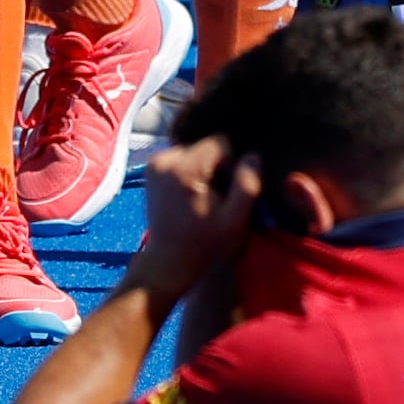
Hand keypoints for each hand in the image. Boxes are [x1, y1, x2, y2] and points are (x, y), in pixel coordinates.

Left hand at [122, 127, 261, 302]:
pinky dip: (189, 170)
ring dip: (202, 167)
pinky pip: (180, 157)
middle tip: (216, 196)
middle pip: (205, 144)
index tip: (227, 190)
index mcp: (186, 170)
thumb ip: (247, 185)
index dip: (231, 163)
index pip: (220, 142)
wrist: (168, 261)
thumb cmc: (204, 245)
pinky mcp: (150, 169)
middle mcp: (165, 160)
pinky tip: (190, 194)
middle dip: (216, 165)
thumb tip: (253, 156)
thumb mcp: (234, 221)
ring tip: (202, 196)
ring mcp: (154, 163)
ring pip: (193, 149)